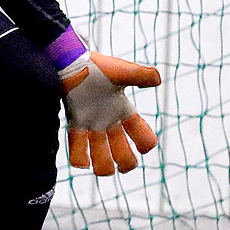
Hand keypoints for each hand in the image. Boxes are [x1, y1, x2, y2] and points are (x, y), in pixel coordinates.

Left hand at [41, 26, 159, 175]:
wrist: (71, 62)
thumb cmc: (98, 66)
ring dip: (104, 168)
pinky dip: (80, 160)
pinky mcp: (75, 125)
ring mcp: (92, 126)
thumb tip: (158, 80)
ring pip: (101, 159)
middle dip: (127, 163)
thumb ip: (141, 75)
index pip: (142, 135)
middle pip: (124, 155)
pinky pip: (77, 150)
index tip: (143, 144)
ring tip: (102, 166)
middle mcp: (110, 122)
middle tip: (123, 164)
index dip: (146, 143)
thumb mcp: (122, 71)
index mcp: (124, 111)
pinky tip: (82, 160)